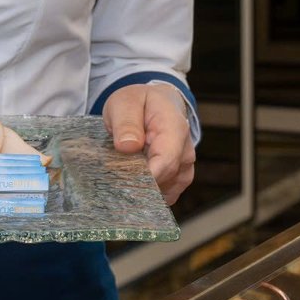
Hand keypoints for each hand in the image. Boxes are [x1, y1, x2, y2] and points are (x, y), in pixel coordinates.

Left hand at [104, 82, 193, 204]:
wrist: (158, 105)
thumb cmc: (140, 103)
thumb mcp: (125, 103)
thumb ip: (126, 122)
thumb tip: (127, 146)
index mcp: (175, 127)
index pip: (165, 161)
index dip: (144, 176)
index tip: (121, 180)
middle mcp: (185, 150)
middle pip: (163, 179)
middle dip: (137, 181)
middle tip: (113, 174)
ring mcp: (185, 167)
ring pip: (163, 191)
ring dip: (142, 187)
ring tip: (125, 170)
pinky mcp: (180, 179)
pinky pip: (164, 196)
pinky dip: (148, 193)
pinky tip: (135, 180)